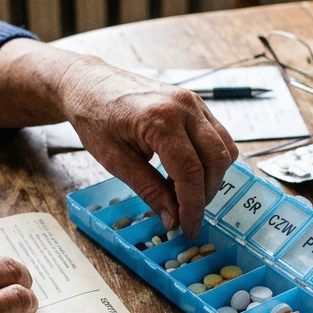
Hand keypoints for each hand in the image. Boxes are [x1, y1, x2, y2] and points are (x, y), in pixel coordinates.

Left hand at [59, 59, 236, 237]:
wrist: (88, 84)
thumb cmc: (95, 117)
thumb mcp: (114, 160)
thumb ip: (148, 189)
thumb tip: (172, 219)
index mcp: (160, 120)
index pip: (190, 171)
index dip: (193, 205)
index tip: (189, 228)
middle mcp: (184, 107)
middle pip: (215, 160)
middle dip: (206, 194)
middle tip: (187, 216)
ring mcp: (193, 102)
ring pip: (224, 148)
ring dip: (212, 177)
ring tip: (185, 194)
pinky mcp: (195, 103)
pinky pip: (218, 136)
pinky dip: (209, 160)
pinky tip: (185, 173)